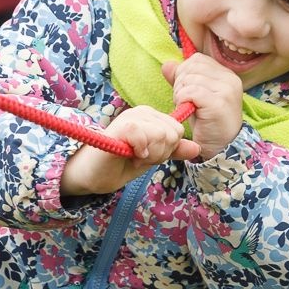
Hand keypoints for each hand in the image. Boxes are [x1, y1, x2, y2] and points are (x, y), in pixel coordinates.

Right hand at [60, 105, 196, 196]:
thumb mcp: (152, 158)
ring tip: (133, 157)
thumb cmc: (119, 164)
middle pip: (172, 132)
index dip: (167, 149)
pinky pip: (142, 135)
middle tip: (140, 157)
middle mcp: (141, 112)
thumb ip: (173, 151)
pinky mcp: (119, 127)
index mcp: (150, 117)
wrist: (91, 175)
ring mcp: (129, 117)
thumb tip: (197, 148)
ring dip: (149, 154)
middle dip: (160, 153)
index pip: (177, 130)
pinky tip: (128, 155)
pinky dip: (138, 151)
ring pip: (160, 134)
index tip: (148, 156)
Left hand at [162, 53, 245, 154]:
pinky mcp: (218, 102)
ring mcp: (226, 90)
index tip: (185, 91)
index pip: (198, 60)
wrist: (221, 149)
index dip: (185, 72)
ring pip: (189, 79)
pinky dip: (182, 101)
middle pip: (192, 66)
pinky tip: (188, 111)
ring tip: (187, 107)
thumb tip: (167, 64)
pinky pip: (190, 92)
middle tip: (184, 101)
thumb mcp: (194, 97)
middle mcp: (230, 79)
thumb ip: (182, 79)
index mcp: (227, 75)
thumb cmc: (207, 123)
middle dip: (180, 82)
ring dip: (180, 93)